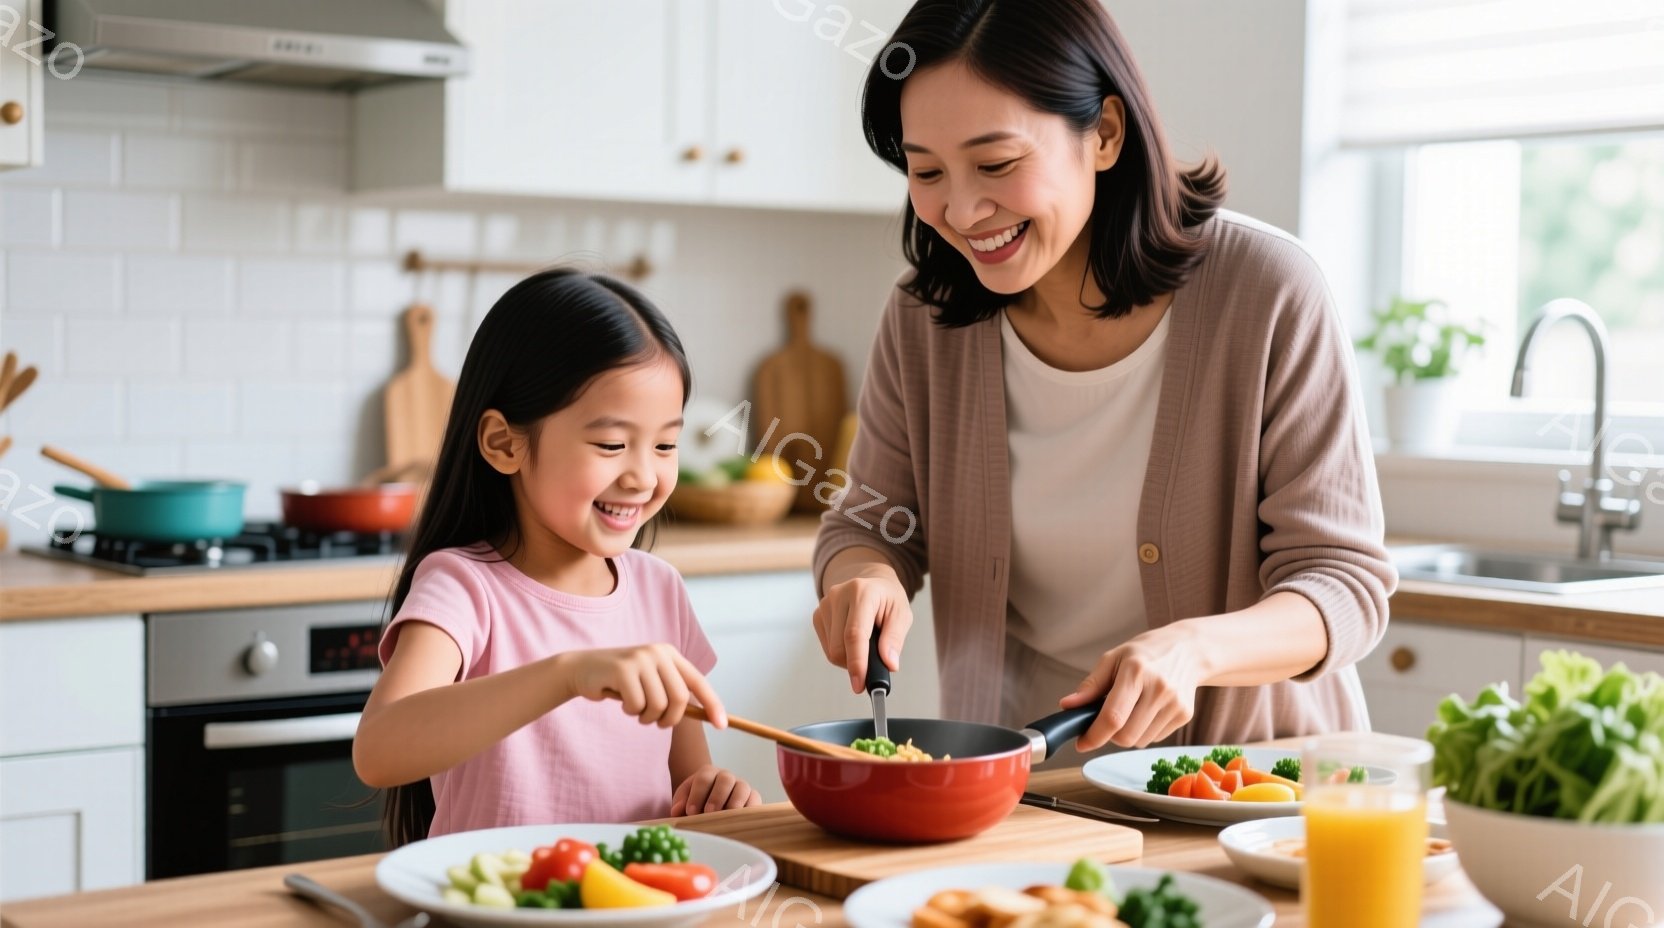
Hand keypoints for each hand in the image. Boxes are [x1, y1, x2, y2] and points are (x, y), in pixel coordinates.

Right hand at [556, 644, 726, 728]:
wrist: (582, 669)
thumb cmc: (620, 682)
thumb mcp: (650, 681)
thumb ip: (673, 692)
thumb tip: (704, 714)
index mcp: (670, 654)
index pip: (699, 683)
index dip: (713, 705)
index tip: (722, 726)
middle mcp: (659, 652)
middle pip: (680, 699)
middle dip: (670, 719)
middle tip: (656, 722)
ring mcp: (641, 659)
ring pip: (658, 705)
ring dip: (646, 717)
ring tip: (634, 708)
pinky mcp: (623, 669)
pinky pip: (637, 705)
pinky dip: (629, 710)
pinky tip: (620, 699)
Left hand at [670, 765, 763, 815]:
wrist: (711, 807)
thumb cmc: (696, 804)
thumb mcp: (685, 801)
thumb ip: (680, 804)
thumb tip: (677, 811)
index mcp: (708, 773)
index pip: (704, 777)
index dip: (697, 794)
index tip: (690, 812)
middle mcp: (726, 777)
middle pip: (725, 779)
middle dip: (716, 796)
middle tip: (708, 812)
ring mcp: (741, 786)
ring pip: (742, 788)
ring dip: (734, 802)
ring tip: (726, 817)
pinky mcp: (753, 798)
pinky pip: (755, 800)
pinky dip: (750, 809)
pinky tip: (741, 821)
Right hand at [812, 564, 912, 692]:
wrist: (871, 582)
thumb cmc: (887, 599)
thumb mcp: (902, 614)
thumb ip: (895, 639)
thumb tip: (889, 664)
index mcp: (861, 592)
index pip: (854, 634)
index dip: (857, 662)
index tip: (860, 684)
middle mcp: (838, 596)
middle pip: (839, 648)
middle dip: (856, 664)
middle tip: (873, 663)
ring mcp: (824, 605)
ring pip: (832, 651)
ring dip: (849, 659)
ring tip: (865, 645)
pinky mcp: (817, 615)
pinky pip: (827, 648)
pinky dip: (841, 652)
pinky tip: (852, 641)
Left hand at [1059, 624, 1204, 751]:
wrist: (1189, 649)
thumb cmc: (1145, 652)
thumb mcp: (1113, 658)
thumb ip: (1091, 685)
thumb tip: (1068, 706)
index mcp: (1136, 672)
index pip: (1113, 716)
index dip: (1094, 735)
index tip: (1082, 742)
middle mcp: (1159, 689)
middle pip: (1126, 736)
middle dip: (1110, 735)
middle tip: (1108, 720)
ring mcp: (1174, 704)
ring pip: (1140, 741)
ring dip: (1128, 734)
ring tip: (1131, 709)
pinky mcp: (1185, 715)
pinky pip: (1155, 738)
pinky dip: (1144, 731)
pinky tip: (1147, 709)